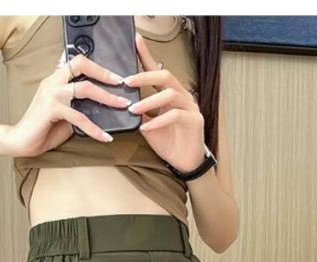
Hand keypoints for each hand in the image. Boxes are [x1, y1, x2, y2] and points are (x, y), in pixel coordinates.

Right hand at [1, 53, 130, 157]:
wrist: (20, 141)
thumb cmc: (43, 129)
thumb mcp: (66, 115)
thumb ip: (79, 107)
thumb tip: (103, 109)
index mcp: (56, 79)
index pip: (79, 62)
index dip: (98, 66)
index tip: (116, 76)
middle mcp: (53, 82)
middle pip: (82, 65)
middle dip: (105, 73)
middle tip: (123, 84)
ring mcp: (51, 94)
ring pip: (85, 88)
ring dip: (107, 97)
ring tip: (122, 105)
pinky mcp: (51, 109)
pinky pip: (79, 116)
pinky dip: (95, 128)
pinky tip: (105, 136)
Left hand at [124, 32, 205, 172]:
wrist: (184, 163)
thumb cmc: (168, 143)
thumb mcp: (148, 126)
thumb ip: (139, 112)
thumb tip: (122, 102)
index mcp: (170, 94)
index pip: (158, 70)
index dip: (146, 56)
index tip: (134, 42)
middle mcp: (182, 96)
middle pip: (165, 75)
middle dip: (145, 76)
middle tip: (127, 82)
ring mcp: (190, 107)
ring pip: (170, 94)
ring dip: (148, 101)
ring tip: (132, 109)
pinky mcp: (195, 121)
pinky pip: (175, 115)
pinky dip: (158, 121)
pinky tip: (146, 127)